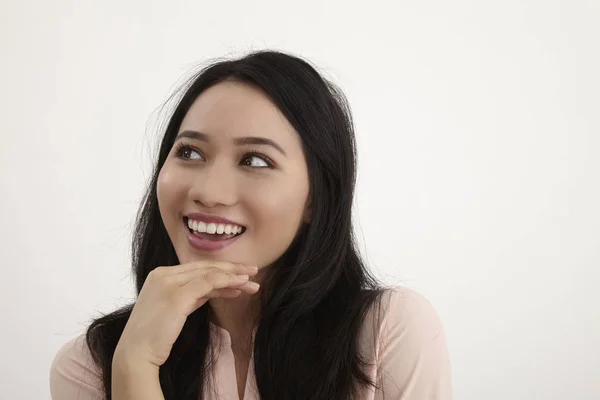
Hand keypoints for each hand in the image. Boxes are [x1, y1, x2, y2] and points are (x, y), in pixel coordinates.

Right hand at [113, 261, 259, 367]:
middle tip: (253, 271)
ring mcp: (168, 283)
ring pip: (209, 273)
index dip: (221, 270)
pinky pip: (209, 282)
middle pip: (205, 267)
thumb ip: (191, 296)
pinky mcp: (177, 295)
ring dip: (234, 275)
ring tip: (252, 281)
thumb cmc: (153, 337)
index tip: (240, 275)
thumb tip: (213, 290)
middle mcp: (163, 274)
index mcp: (160, 275)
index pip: (197, 269)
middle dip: (232, 269)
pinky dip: (227, 281)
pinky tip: (241, 284)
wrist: (135, 354)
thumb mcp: (174, 310)